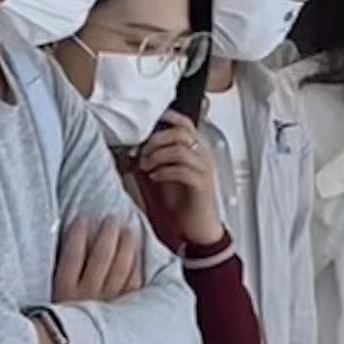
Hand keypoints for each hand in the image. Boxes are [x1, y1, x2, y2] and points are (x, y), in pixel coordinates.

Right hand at [53, 215, 143, 306]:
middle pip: (101, 257)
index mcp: (65, 292)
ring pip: (120, 268)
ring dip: (126, 246)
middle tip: (111, 219)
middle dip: (107, 234)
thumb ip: (60, 273)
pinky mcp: (123, 311)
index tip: (82, 218)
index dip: (78, 234)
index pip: (72, 255)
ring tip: (128, 230)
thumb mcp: (52, 298)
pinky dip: (136, 267)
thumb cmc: (58, 322)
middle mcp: (87, 296)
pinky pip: (133, 284)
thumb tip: (72, 240)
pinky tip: (137, 255)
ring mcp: (107, 303)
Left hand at [131, 117, 226, 246]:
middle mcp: (204, 156)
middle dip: (156, 140)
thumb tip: (139, 147)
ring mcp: (204, 170)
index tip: (153, 119)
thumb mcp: (169, 173)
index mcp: (197, 150)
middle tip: (143, 153)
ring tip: (146, 166)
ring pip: (181, 150)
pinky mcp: (201, 185)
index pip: (187, 124)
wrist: (198, 226)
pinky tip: (154, 177)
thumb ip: (160, 158)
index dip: (170, 117)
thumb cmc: (184, 200)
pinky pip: (182, 170)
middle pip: (181, 134)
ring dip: (158, 156)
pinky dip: (164, 171)